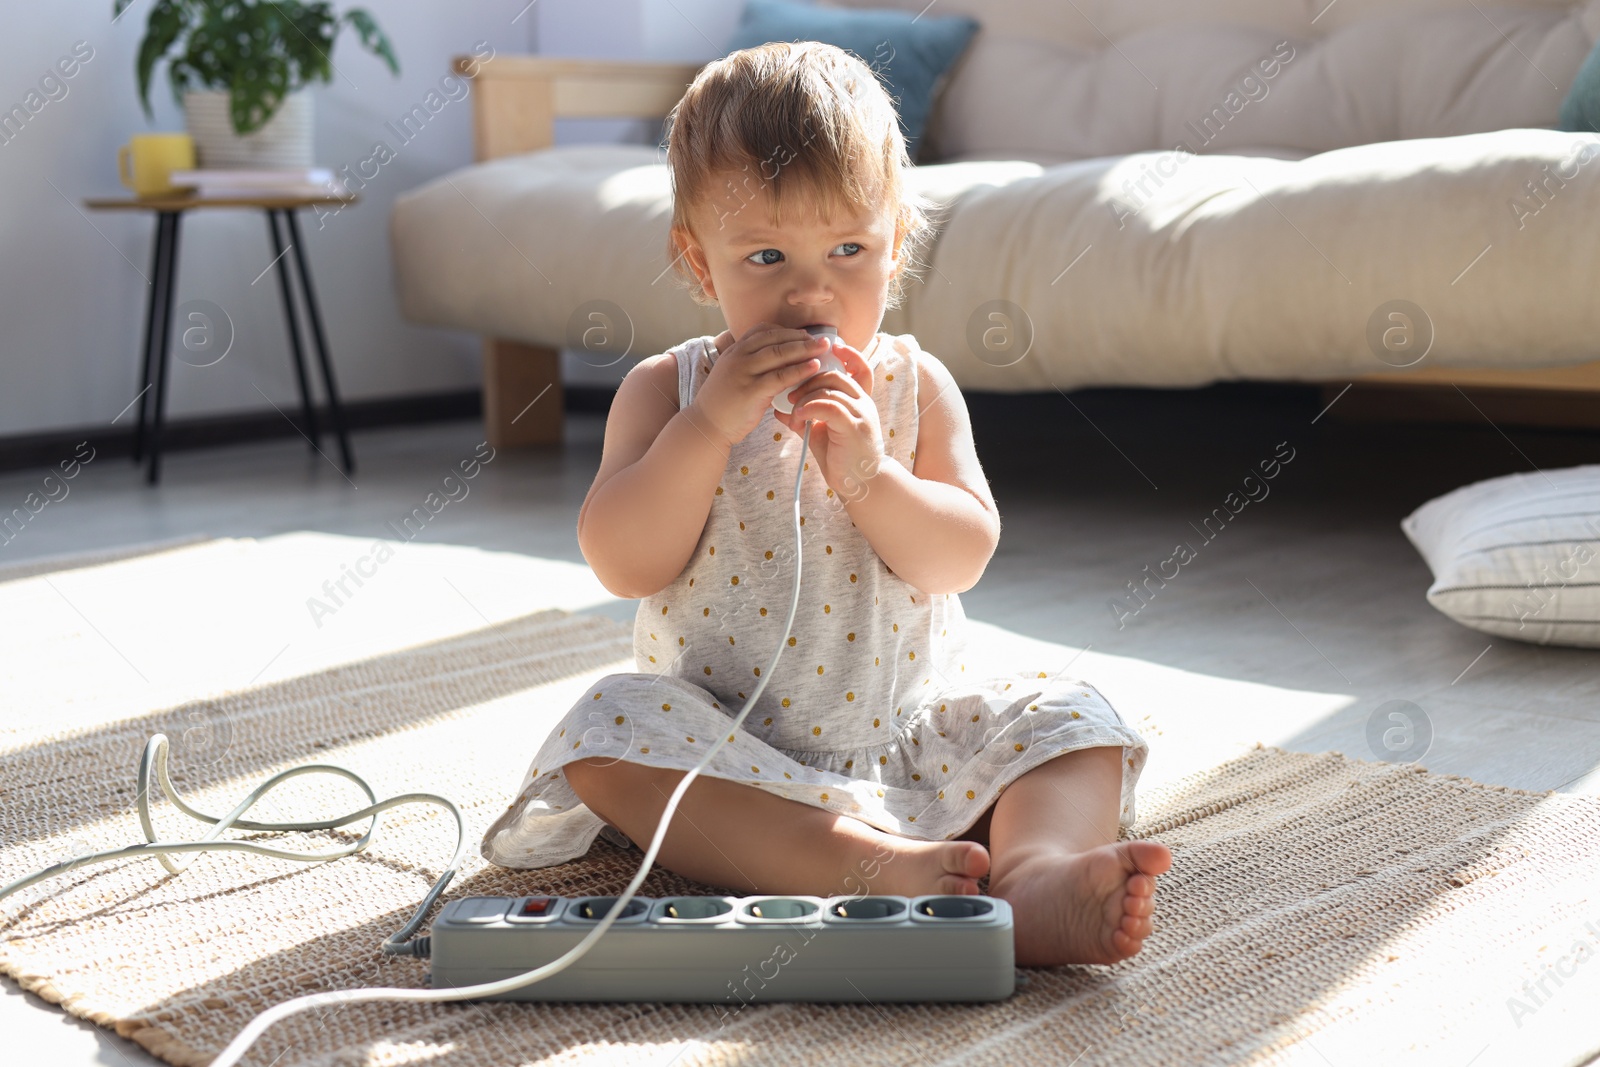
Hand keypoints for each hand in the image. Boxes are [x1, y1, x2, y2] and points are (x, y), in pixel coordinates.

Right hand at [688, 322, 832, 448]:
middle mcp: (738, 357)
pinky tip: (814, 367)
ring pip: (779, 353)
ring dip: (804, 349)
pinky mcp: (751, 390)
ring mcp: (743, 372)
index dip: (786, 330)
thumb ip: (752, 366)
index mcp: (734, 351)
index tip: (803, 334)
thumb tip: (779, 362)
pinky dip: (799, 369)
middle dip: (800, 337)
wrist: (707, 425)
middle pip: (774, 339)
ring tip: (823, 348)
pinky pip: (780, 376)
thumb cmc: (724, 404)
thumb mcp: (734, 376)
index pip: (762, 331)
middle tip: (821, 339)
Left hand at [773, 338, 884, 501]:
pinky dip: (809, 408)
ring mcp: (861, 414)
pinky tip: (798, 417)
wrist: (859, 484)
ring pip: (830, 389)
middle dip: (808, 379)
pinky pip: (829, 406)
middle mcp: (863, 403)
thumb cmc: (840, 457)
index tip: (830, 347)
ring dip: (805, 397)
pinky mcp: (854, 428)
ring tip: (792, 412)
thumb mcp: (820, 431)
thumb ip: (805, 415)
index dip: (848, 354)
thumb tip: (779, 407)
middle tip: (790, 395)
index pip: (860, 368)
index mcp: (859, 400)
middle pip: (835, 374)